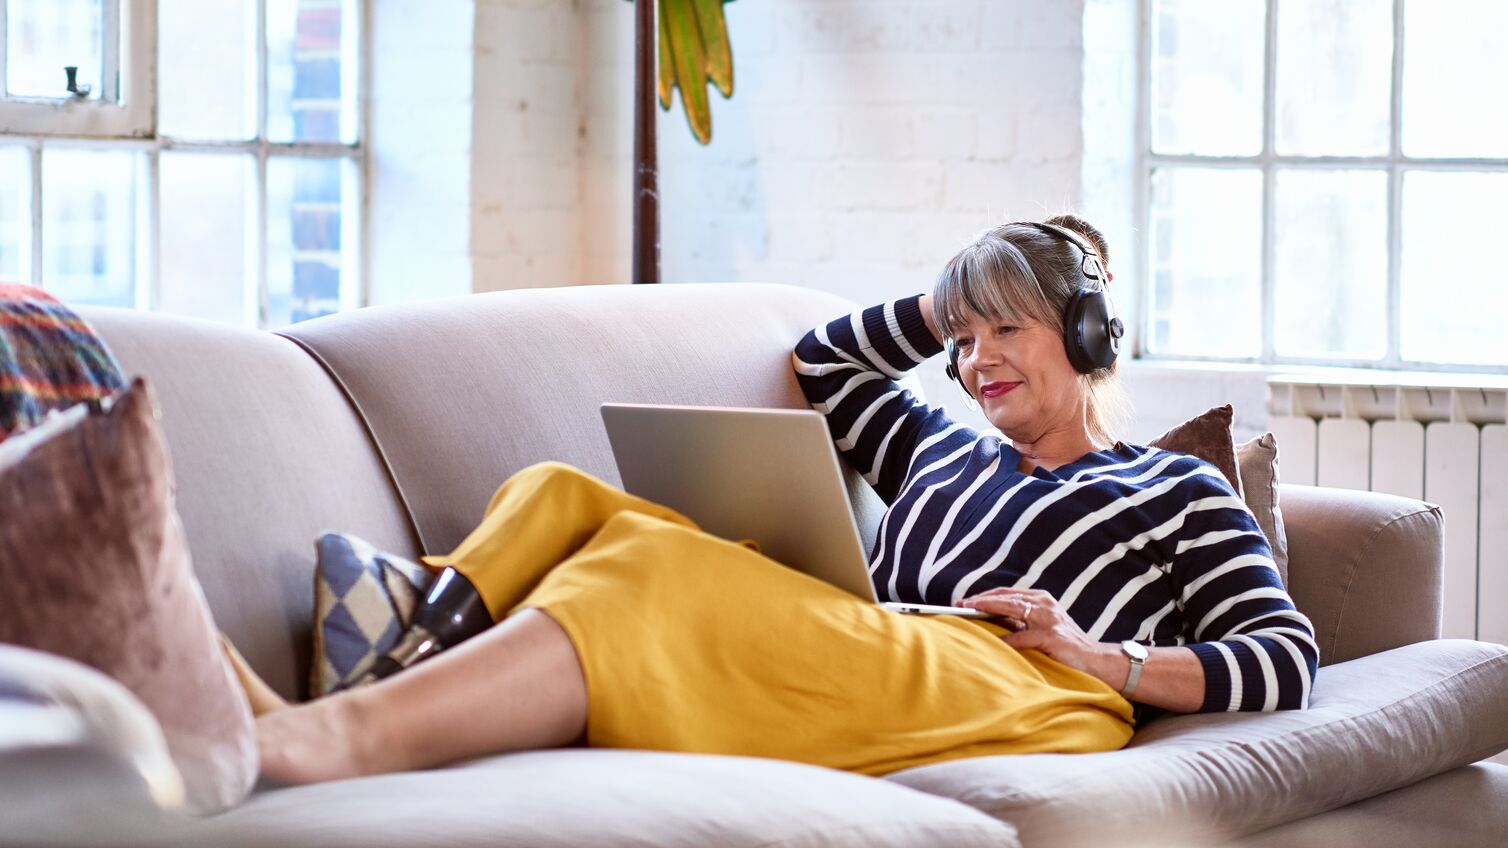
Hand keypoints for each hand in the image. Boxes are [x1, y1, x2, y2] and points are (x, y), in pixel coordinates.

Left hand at [959, 587, 1119, 683]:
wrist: (1097, 661)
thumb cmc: (1065, 646)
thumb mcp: (1041, 628)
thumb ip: (1020, 622)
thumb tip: (990, 620)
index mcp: (1041, 599)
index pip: (1007, 593)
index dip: (985, 595)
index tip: (965, 600)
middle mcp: (1045, 604)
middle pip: (1006, 597)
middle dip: (981, 599)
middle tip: (960, 604)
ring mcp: (1049, 619)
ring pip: (1013, 608)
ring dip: (989, 608)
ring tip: (970, 611)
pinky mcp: (1052, 637)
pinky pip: (1024, 637)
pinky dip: (1007, 639)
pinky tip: (993, 641)